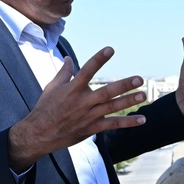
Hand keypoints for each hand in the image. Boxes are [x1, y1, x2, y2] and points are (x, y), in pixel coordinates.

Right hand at [8, 47, 147, 170]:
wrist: (39, 134)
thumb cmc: (45, 109)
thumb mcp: (51, 88)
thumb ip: (64, 73)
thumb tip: (68, 58)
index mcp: (72, 89)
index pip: (87, 71)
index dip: (98, 60)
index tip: (110, 49)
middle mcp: (82, 102)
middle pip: (106, 92)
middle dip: (123, 85)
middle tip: (139, 79)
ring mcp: (88, 116)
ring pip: (112, 107)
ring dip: (129, 102)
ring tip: (144, 95)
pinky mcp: (92, 128)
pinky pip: (113, 124)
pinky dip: (128, 122)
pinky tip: (142, 119)